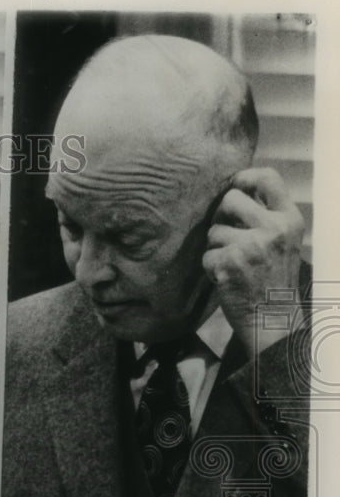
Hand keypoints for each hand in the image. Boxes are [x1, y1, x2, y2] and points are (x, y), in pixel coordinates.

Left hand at [203, 167, 304, 356]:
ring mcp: (251, 245)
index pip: (268, 177)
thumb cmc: (273, 280)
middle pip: (230, 199)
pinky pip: (206, 256)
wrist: (274, 320)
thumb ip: (266, 217)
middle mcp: (273, 228)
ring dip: (216, 249)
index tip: (233, 186)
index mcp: (289, 219)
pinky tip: (227, 280)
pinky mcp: (229, 263)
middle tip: (227, 238)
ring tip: (233, 265)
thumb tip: (233, 191)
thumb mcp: (283, 242)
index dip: (244, 177)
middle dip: (221, 218)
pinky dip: (211, 269)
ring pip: (213, 231)